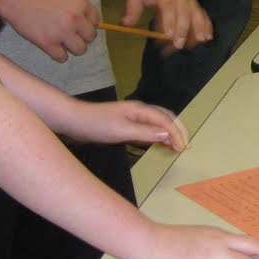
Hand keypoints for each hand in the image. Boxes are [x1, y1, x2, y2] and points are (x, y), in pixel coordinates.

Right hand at [0, 0, 97, 62]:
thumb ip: (75, 6)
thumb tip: (83, 21)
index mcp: (80, 3)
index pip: (96, 20)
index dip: (87, 23)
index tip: (79, 25)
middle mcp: (75, 19)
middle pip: (90, 37)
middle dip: (81, 36)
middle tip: (69, 33)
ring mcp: (61, 32)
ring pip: (80, 50)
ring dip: (72, 47)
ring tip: (61, 41)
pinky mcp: (47, 43)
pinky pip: (62, 57)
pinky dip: (58, 55)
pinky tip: (52, 47)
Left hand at [66, 99, 189, 151]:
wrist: (74, 120)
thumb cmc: (96, 125)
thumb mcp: (121, 131)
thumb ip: (144, 133)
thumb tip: (167, 135)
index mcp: (140, 110)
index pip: (165, 121)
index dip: (176, 134)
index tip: (182, 149)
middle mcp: (140, 111)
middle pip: (166, 118)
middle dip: (177, 130)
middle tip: (184, 146)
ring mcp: (133, 117)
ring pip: (158, 122)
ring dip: (169, 132)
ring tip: (176, 146)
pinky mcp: (126, 124)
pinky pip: (149, 128)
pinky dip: (158, 135)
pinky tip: (158, 143)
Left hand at [123, 0, 211, 51]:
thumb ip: (131, 9)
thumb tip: (124, 24)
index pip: (168, 7)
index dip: (169, 21)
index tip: (168, 35)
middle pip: (184, 13)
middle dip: (183, 30)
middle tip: (178, 45)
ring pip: (197, 14)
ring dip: (199, 28)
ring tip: (199, 42)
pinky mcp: (195, 3)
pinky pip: (203, 14)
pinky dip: (207, 25)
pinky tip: (208, 36)